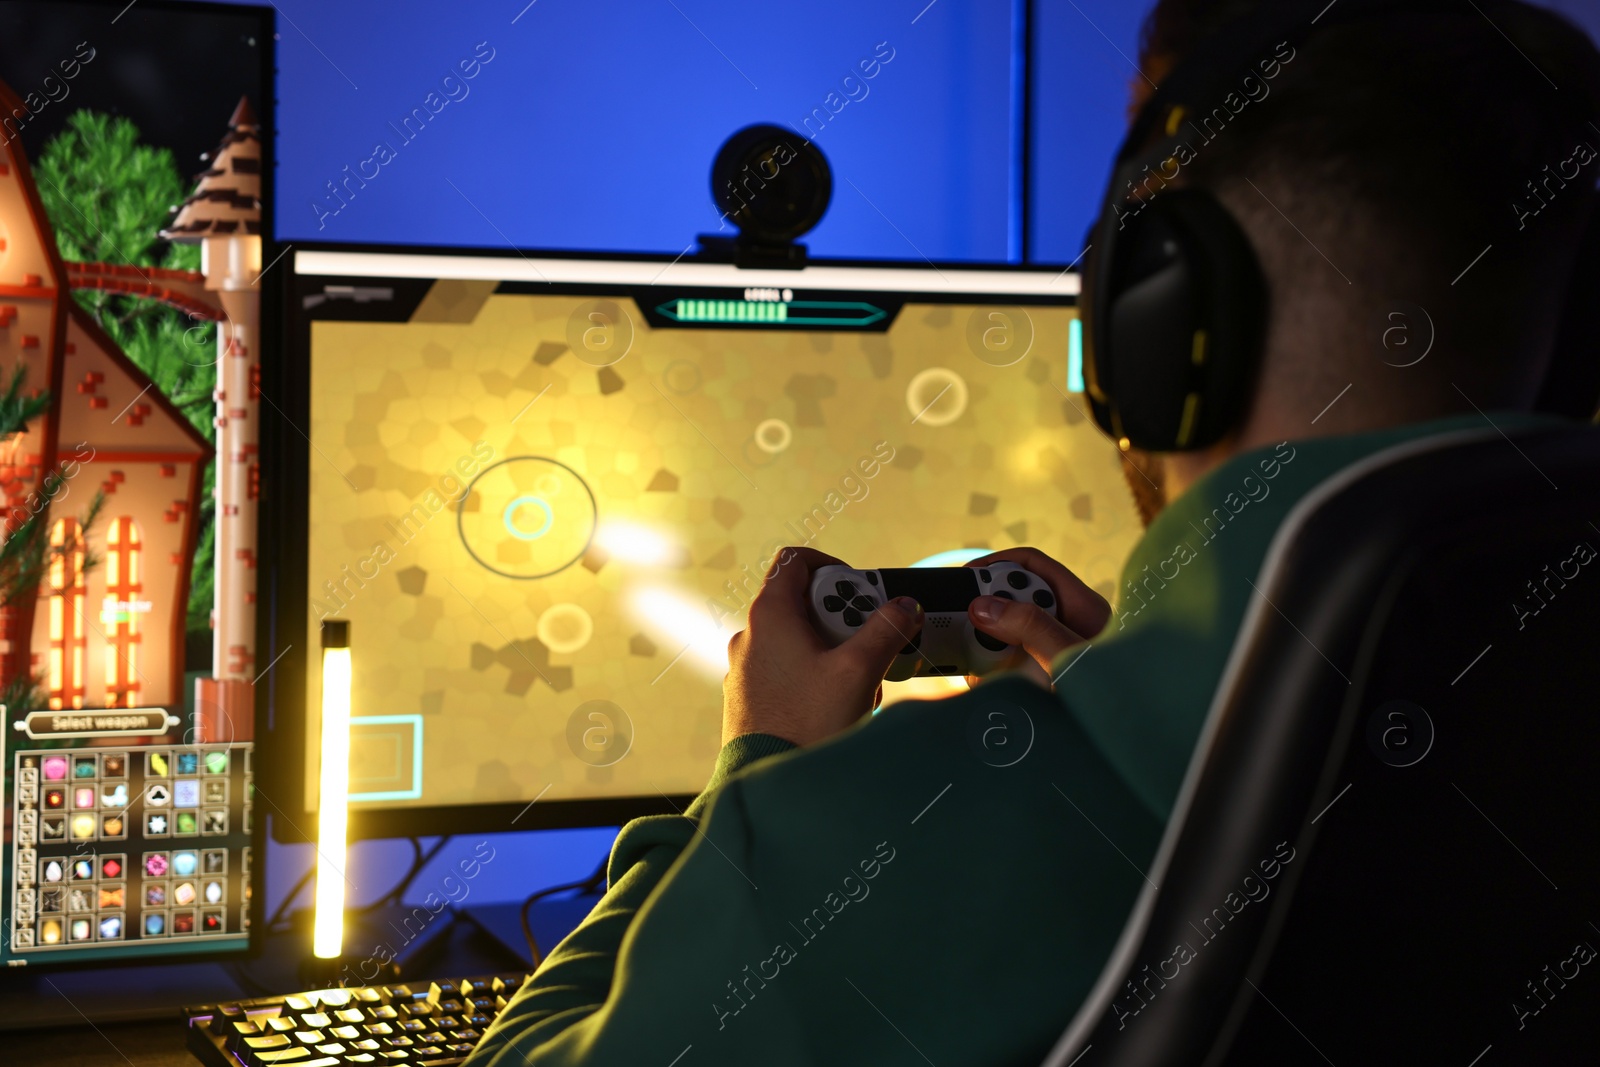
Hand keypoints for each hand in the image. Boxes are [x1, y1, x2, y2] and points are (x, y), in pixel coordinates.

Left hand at [723, 547, 923, 746]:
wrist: (772, 785)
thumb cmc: (808, 723)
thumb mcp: (858, 671)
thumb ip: (886, 630)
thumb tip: (904, 605)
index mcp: (769, 617)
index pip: (793, 561)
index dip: (830, 566)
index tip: (858, 590)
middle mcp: (749, 636)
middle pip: (800, 603)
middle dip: (841, 618)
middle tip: (868, 642)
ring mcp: (745, 668)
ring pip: (796, 640)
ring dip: (832, 651)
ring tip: (858, 684)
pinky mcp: (747, 697)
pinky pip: (786, 670)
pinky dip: (813, 674)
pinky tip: (836, 705)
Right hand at [964, 547, 1111, 684]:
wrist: (1137, 742)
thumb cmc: (1116, 698)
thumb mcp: (1068, 656)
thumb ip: (1030, 626)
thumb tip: (984, 606)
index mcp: (1083, 606)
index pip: (1034, 564)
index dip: (998, 563)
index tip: (966, 578)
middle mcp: (1070, 624)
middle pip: (1018, 599)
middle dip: (990, 611)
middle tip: (967, 627)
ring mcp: (1058, 652)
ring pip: (1011, 634)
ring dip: (989, 645)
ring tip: (974, 661)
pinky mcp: (1046, 676)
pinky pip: (1013, 663)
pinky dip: (995, 669)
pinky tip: (985, 682)